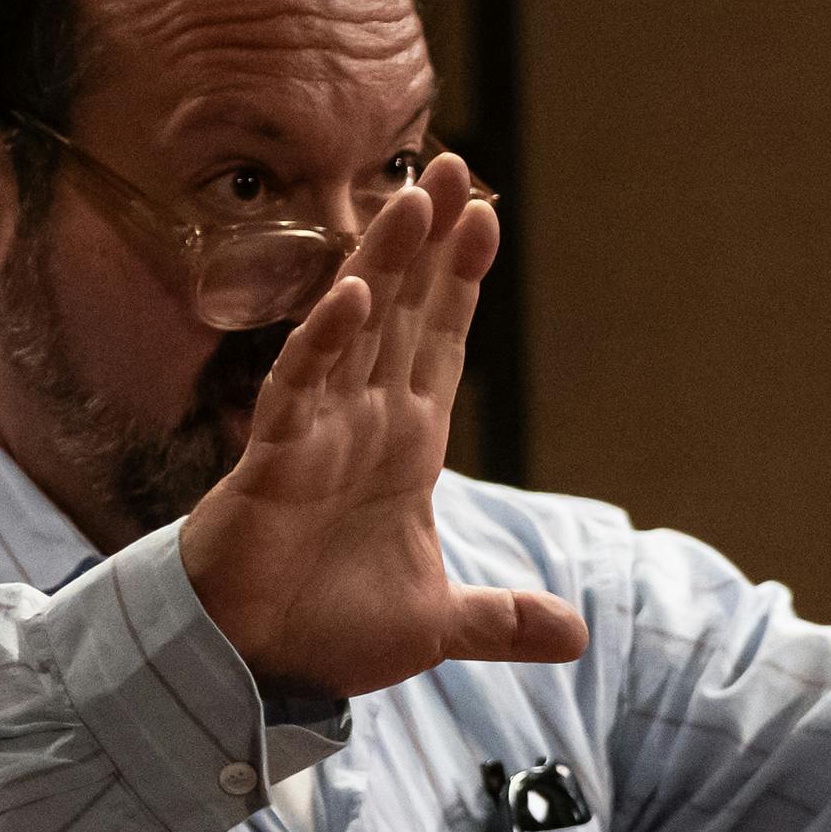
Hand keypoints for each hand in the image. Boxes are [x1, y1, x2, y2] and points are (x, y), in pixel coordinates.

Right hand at [180, 159, 587, 698]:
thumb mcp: (437, 626)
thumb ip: (502, 620)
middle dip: (428, 241)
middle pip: (404, 312)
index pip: (440, 345)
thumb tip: (574, 637)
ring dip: (384, 266)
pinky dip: (325, 343)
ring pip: (354, 331)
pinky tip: (355, 296)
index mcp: (404, 447)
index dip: (461, 283)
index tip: (487, 217)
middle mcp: (362, 423)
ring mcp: (318, 434)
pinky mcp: (275, 461)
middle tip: (454, 165)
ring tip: (413, 201)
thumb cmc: (328, 629)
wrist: (256, 667)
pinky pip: (300, 389)